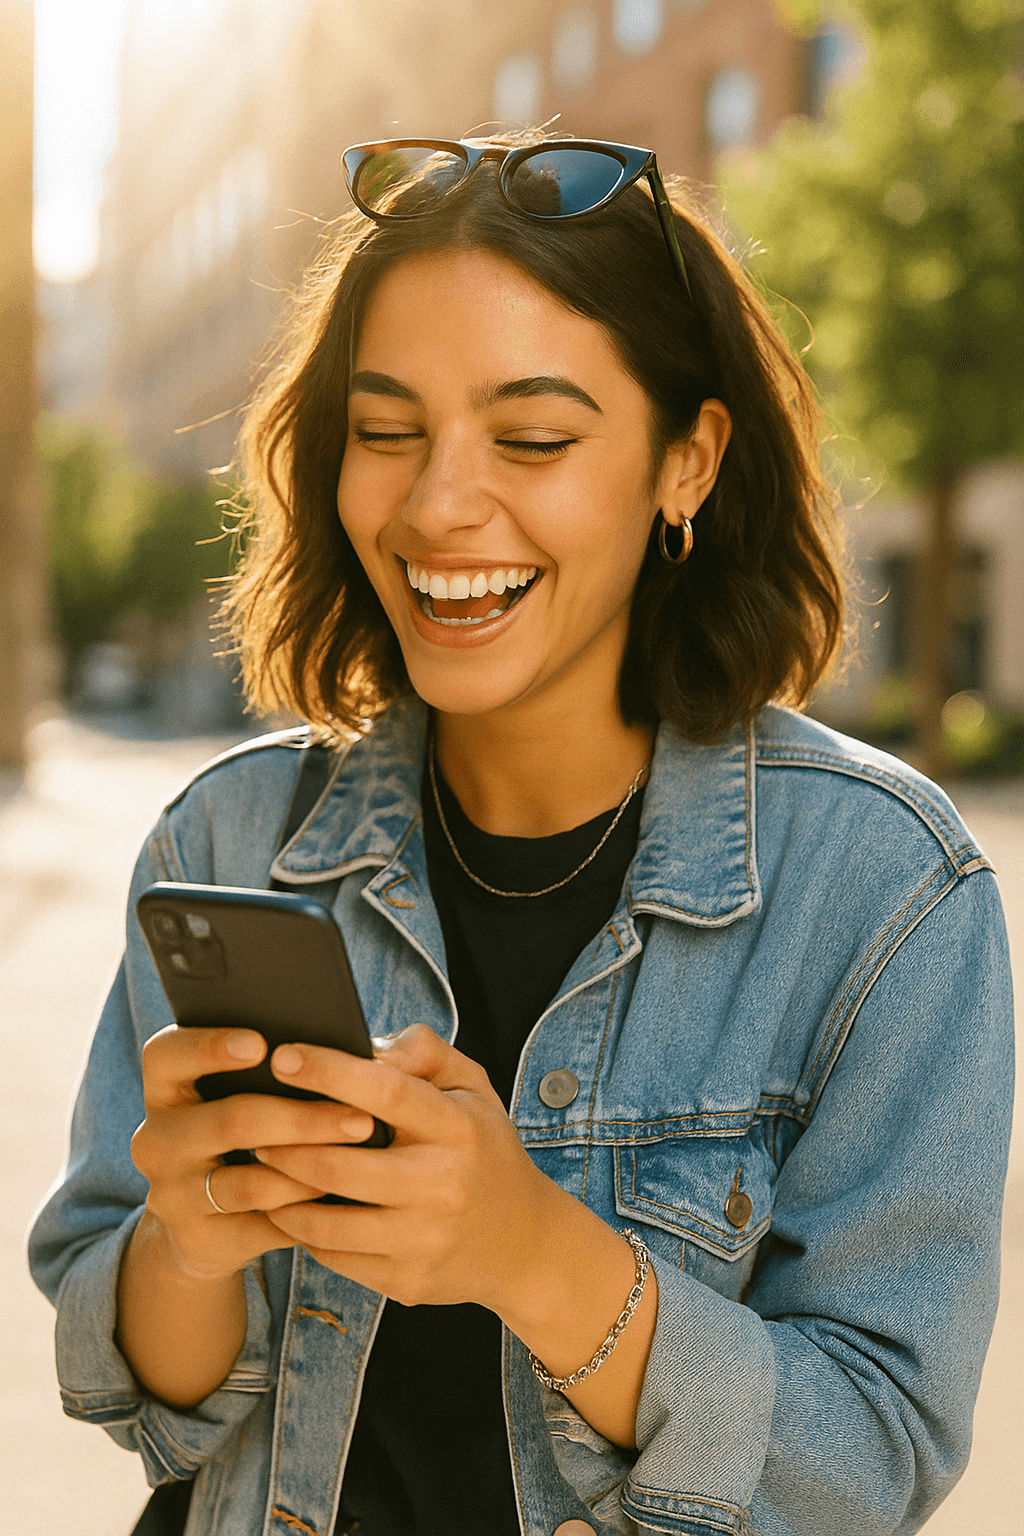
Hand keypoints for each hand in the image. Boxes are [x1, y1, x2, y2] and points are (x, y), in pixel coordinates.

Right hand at [130, 1024, 379, 1282]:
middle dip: (303, 1117)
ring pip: (250, 1180)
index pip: (167, 1054)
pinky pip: (261, 1223)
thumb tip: (375, 1052)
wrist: (214, 1219)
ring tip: (364, 1157)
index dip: (209, 1046)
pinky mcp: (197, 1238)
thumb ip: (303, 1059)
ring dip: (315, 1169)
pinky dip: (307, 1209)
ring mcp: (172, 1192)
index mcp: (168, 1086)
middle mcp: (157, 1138)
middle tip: (362, 1117)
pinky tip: (343, 1197)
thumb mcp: (259, 1088)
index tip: (263, 1043)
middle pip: (229, 1120)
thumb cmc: (256, 1127)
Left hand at [256, 1024, 558, 1311]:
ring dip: (281, 1193)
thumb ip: (425, 1052)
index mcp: (460, 1128)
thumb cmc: (482, 1148)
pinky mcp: (406, 1282)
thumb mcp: (472, 1087)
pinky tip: (289, 1208)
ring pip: (326, 1222)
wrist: (523, 1243)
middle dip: (284, 1143)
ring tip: (262, 1165)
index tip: (283, 1056)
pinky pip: (334, 1256)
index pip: (387, 1092)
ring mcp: (424, 1241)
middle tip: (250, 1122)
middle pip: (340, 1166)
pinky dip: (304, 1231)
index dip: (330, 1072)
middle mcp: (444, 1187)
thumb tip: (369, 1045)